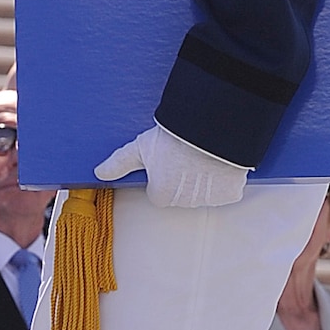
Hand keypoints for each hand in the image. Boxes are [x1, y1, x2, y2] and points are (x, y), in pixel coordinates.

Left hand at [94, 123, 249, 209]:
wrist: (209, 126)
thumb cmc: (173, 137)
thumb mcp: (140, 148)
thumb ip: (119, 163)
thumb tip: (99, 173)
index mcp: (160, 196)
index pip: (159, 192)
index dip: (163, 175)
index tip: (168, 160)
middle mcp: (183, 203)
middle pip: (181, 195)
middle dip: (183, 179)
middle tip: (186, 155)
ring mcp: (208, 200)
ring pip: (204, 194)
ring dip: (204, 180)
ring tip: (203, 155)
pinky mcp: (230, 194)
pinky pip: (227, 191)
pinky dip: (225, 180)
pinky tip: (219, 162)